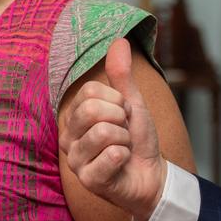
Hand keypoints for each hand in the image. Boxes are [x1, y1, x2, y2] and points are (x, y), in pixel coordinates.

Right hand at [59, 38, 166, 220]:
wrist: (153, 176)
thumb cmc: (137, 141)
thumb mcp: (131, 103)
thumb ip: (121, 75)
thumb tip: (120, 40)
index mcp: (73, 116)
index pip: (90, 92)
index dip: (117, 102)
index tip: (122, 117)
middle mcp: (67, 137)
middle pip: (92, 110)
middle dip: (121, 120)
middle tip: (124, 133)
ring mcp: (75, 159)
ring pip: (103, 133)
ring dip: (125, 141)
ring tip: (123, 150)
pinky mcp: (87, 180)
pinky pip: (111, 156)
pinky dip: (126, 158)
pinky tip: (121, 166)